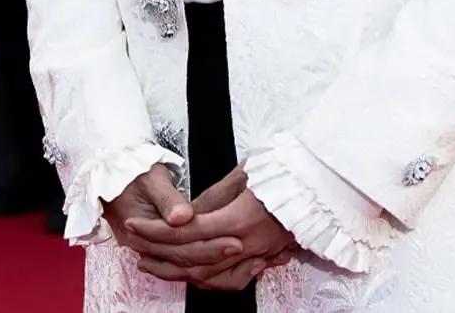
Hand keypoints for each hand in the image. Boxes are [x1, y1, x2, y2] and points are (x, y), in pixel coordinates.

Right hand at [104, 165, 245, 281]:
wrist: (111, 171)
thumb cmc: (131, 170)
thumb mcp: (150, 178)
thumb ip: (168, 198)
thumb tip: (183, 216)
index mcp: (139, 231)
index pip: (179, 247)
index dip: (207, 245)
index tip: (233, 239)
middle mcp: (142, 244)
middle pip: (181, 258)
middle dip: (212, 254)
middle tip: (240, 247)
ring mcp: (146, 246)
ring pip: (180, 261)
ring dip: (207, 260)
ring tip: (232, 254)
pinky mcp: (153, 242)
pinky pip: (175, 257)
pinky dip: (196, 259)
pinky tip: (214, 258)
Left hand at [126, 169, 293, 289]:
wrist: (319, 186)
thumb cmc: (284, 171)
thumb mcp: (246, 172)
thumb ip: (214, 195)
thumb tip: (186, 213)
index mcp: (238, 219)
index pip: (186, 231)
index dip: (156, 231)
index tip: (135, 226)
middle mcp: (245, 244)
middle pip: (192, 259)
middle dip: (158, 255)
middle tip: (135, 247)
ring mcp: (255, 256)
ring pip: (208, 277)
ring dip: (175, 273)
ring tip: (152, 265)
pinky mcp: (263, 259)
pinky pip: (230, 282)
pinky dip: (206, 283)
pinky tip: (190, 276)